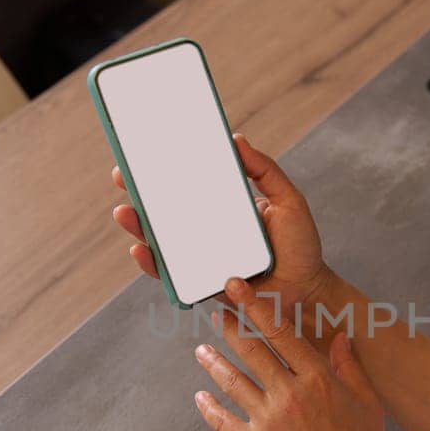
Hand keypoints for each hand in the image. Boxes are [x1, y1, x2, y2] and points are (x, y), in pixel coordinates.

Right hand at [110, 133, 337, 312]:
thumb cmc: (300, 247)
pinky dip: (152, 264)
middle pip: (163, 211)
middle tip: (121, 176)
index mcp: (222, 207)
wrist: (307, 291)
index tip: (142, 152)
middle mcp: (206, 230)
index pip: (187, 184)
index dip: (162, 170)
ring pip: (159, 241)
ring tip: (125, 213)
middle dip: (138, 194)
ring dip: (136, 227)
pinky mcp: (201, 283)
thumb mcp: (288, 200)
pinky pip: (170, 275)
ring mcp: (200, 256)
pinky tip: (141, 250)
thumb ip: (265, 171)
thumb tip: (236, 139)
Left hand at [194, 276, 389, 430]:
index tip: (237, 286)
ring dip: (213, 362)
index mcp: (318, 378)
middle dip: (229, 326)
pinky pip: (222, 422)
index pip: (280, 331)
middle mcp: (289, 394)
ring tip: (201, 350)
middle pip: (251, 350)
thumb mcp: (367, 403)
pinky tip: (200, 398)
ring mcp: (268, 420)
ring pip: (232, 381)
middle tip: (216, 312)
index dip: (256, 305)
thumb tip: (339, 337)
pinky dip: (209, 409)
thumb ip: (349, 367)